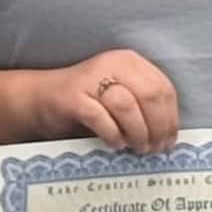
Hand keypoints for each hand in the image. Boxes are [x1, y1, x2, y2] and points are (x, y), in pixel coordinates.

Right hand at [27, 49, 178, 153]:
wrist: (41, 99)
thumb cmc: (87, 103)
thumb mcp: (120, 96)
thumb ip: (143, 107)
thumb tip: (169, 136)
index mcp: (129, 62)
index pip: (163, 88)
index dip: (171, 117)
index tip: (169, 141)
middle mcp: (112, 64)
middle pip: (150, 95)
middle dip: (158, 127)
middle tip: (155, 149)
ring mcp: (91, 79)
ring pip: (128, 106)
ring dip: (138, 133)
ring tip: (138, 148)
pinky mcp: (73, 97)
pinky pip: (100, 117)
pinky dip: (113, 134)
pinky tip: (116, 145)